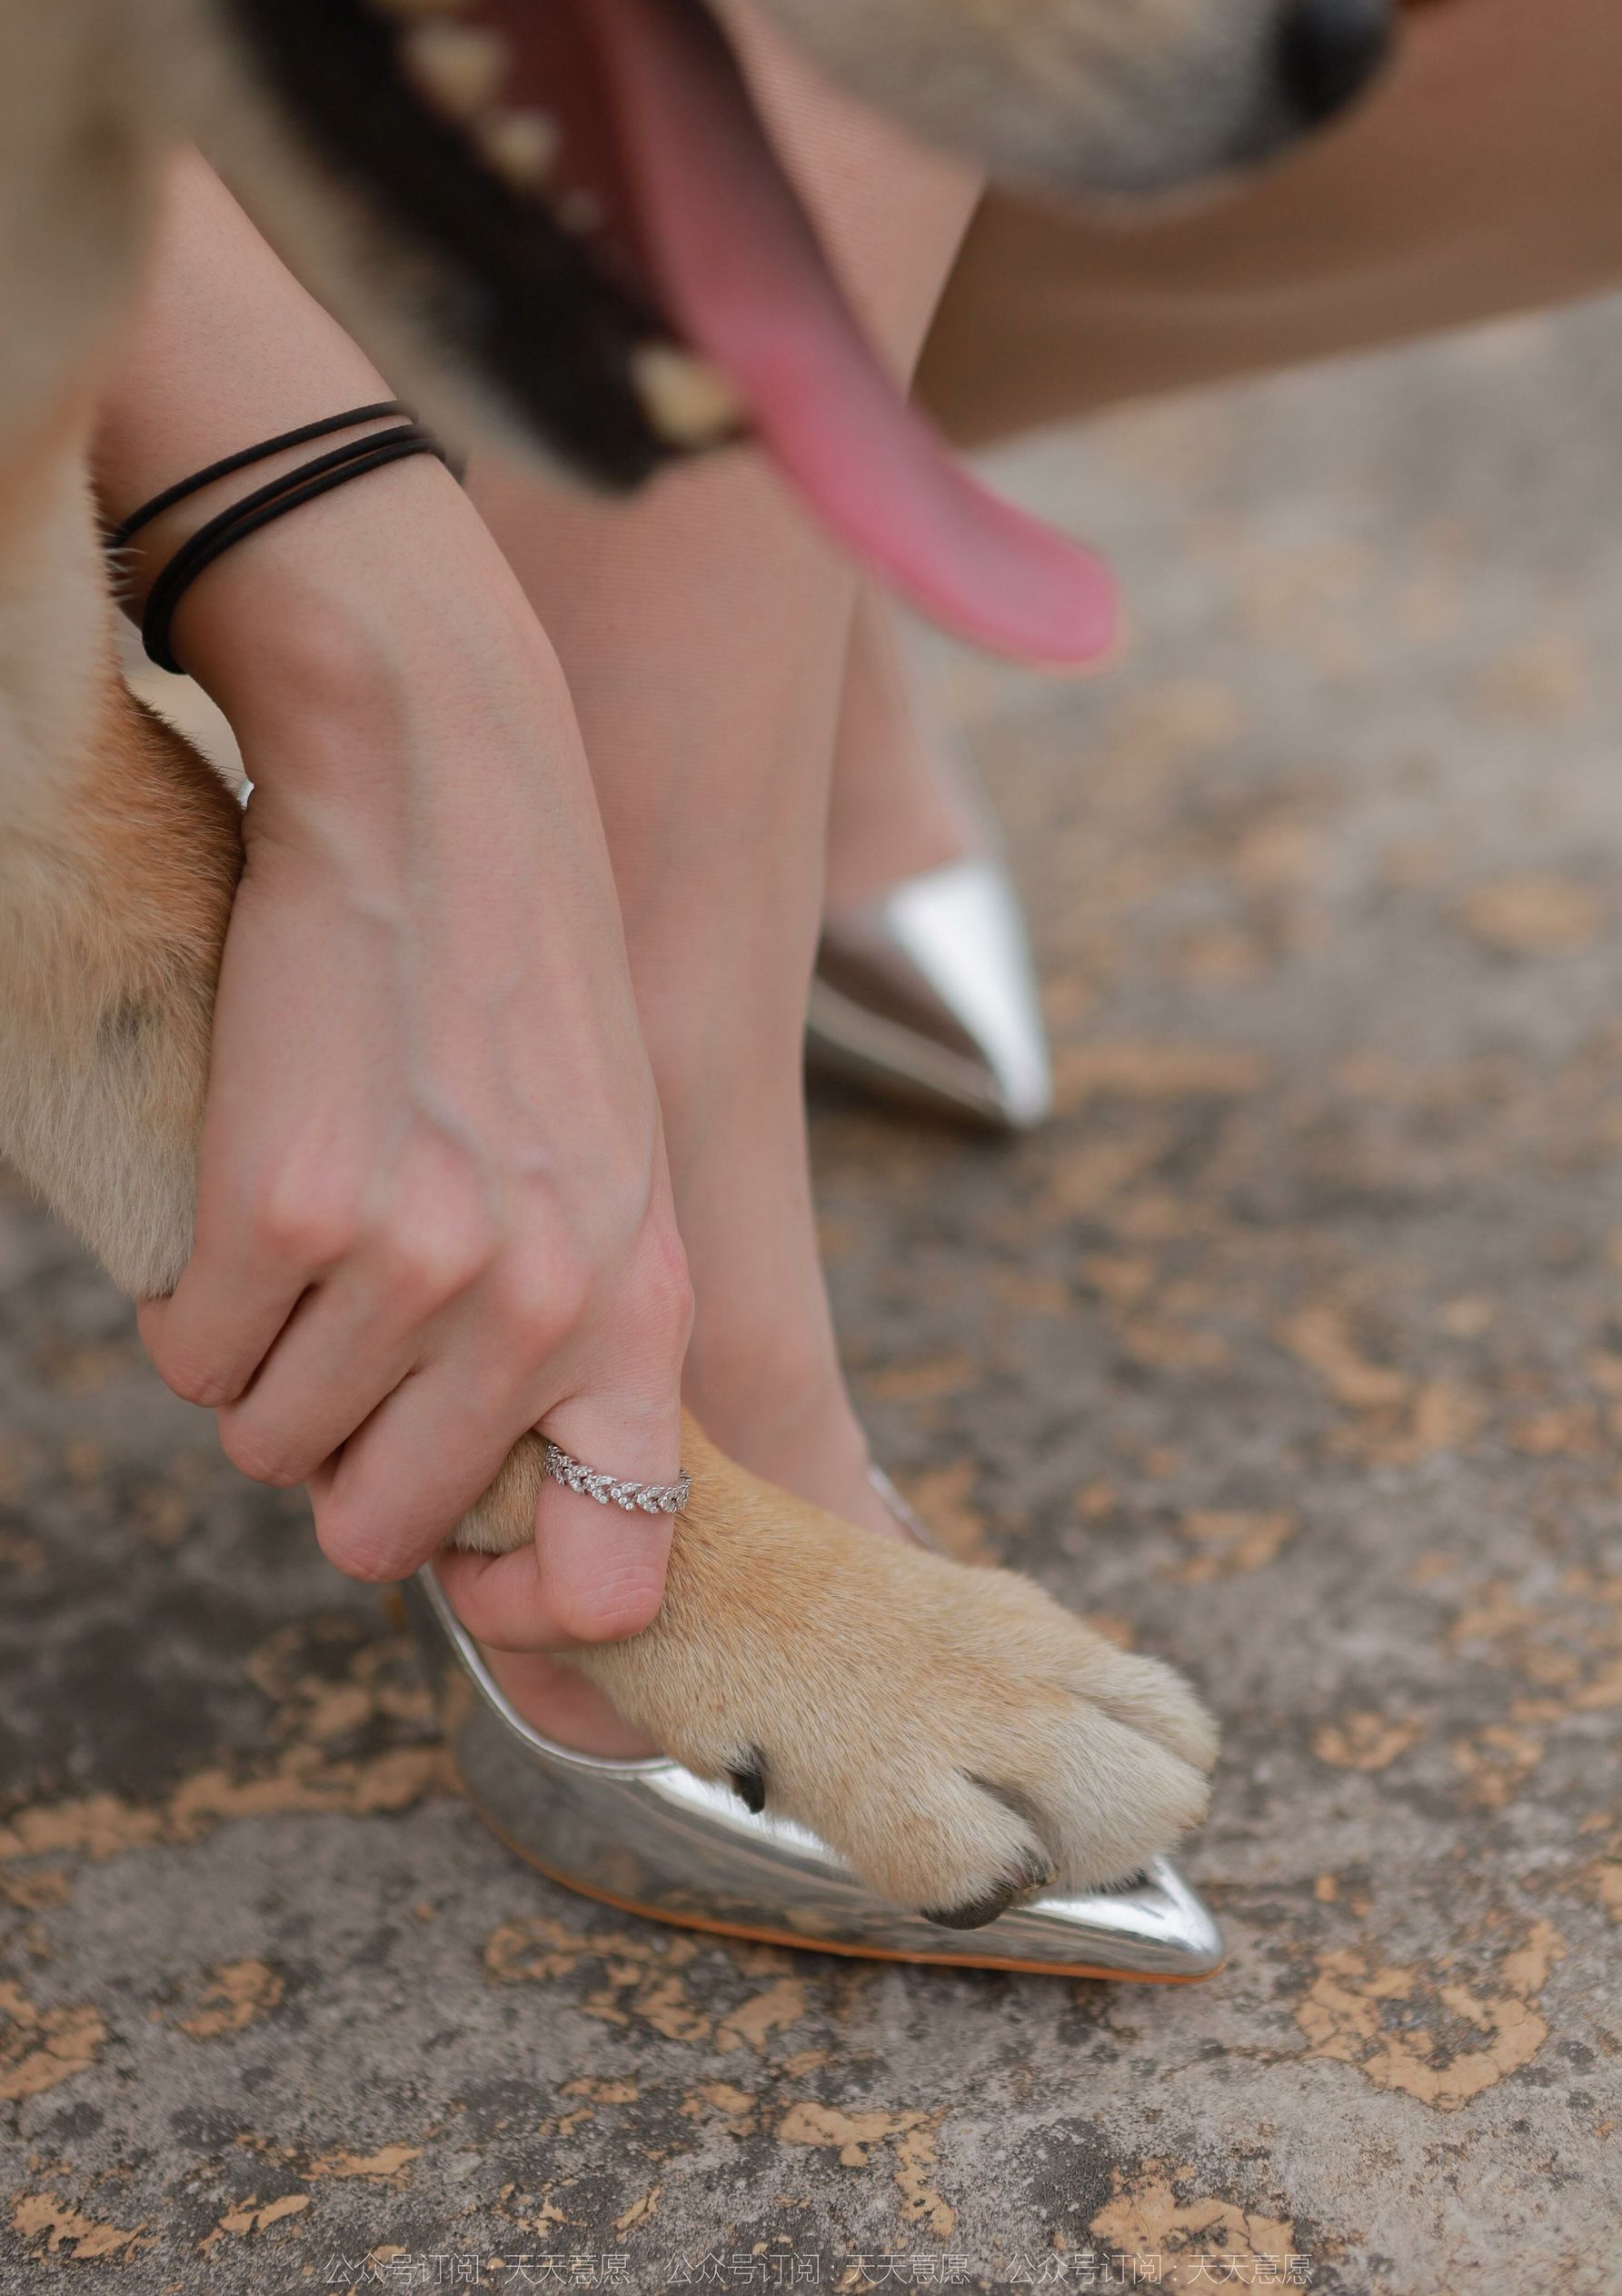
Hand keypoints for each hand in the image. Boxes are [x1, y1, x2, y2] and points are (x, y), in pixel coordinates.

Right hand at [131, 443, 690, 1642]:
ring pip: (268, 1446)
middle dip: (341, 1454)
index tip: (457, 1557)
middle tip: (347, 1333)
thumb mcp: (613, 1177)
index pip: (615, 1584)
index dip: (523, 1611)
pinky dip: (195, 1298)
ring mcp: (415, 1266)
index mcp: (646, 1315)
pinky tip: (253, 1185)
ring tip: (311, 1231)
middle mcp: (543, 1309)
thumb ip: (580, 1342)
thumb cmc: (520, 996)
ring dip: (264, 1363)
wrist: (445, 795)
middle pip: (382, 1533)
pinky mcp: (283, 1208)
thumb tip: (483, 1513)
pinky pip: (190, 1356)